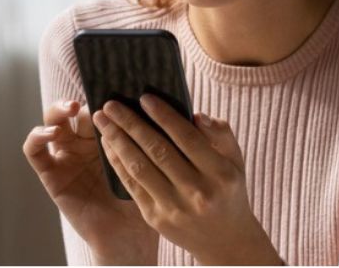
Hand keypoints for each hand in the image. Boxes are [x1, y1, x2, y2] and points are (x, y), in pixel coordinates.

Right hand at [24, 99, 158, 263]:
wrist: (130, 236)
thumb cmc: (146, 197)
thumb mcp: (150, 160)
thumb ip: (149, 134)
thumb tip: (172, 104)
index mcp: (108, 134)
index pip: (101, 104)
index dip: (105, 92)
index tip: (115, 84)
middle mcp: (85, 142)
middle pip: (75, 109)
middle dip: (83, 97)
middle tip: (95, 97)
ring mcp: (66, 157)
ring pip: (52, 122)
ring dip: (58, 110)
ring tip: (72, 109)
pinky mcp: (51, 174)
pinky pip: (34, 152)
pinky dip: (37, 137)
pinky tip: (50, 134)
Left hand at [92, 95, 283, 264]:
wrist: (224, 240)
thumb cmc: (228, 190)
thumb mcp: (235, 161)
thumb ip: (220, 134)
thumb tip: (195, 114)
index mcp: (220, 174)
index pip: (187, 138)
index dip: (164, 116)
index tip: (144, 98)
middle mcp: (197, 192)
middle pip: (158, 151)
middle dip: (131, 124)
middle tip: (111, 105)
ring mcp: (175, 208)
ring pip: (140, 167)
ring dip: (117, 141)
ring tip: (103, 121)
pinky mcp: (156, 219)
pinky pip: (132, 185)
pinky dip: (118, 163)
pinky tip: (108, 145)